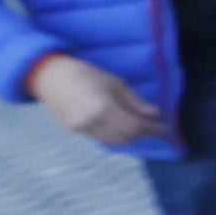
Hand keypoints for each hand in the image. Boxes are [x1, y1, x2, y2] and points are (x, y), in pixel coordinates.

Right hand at [25, 54, 161, 147]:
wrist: (50, 77)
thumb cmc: (86, 74)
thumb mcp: (116, 83)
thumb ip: (135, 102)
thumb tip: (155, 114)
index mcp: (103, 108)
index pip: (134, 126)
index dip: (152, 129)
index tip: (165, 128)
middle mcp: (92, 123)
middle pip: (125, 137)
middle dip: (143, 134)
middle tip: (155, 127)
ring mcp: (81, 129)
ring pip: (113, 140)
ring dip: (130, 136)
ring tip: (141, 127)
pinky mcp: (75, 132)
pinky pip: (102, 138)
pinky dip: (116, 135)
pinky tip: (123, 127)